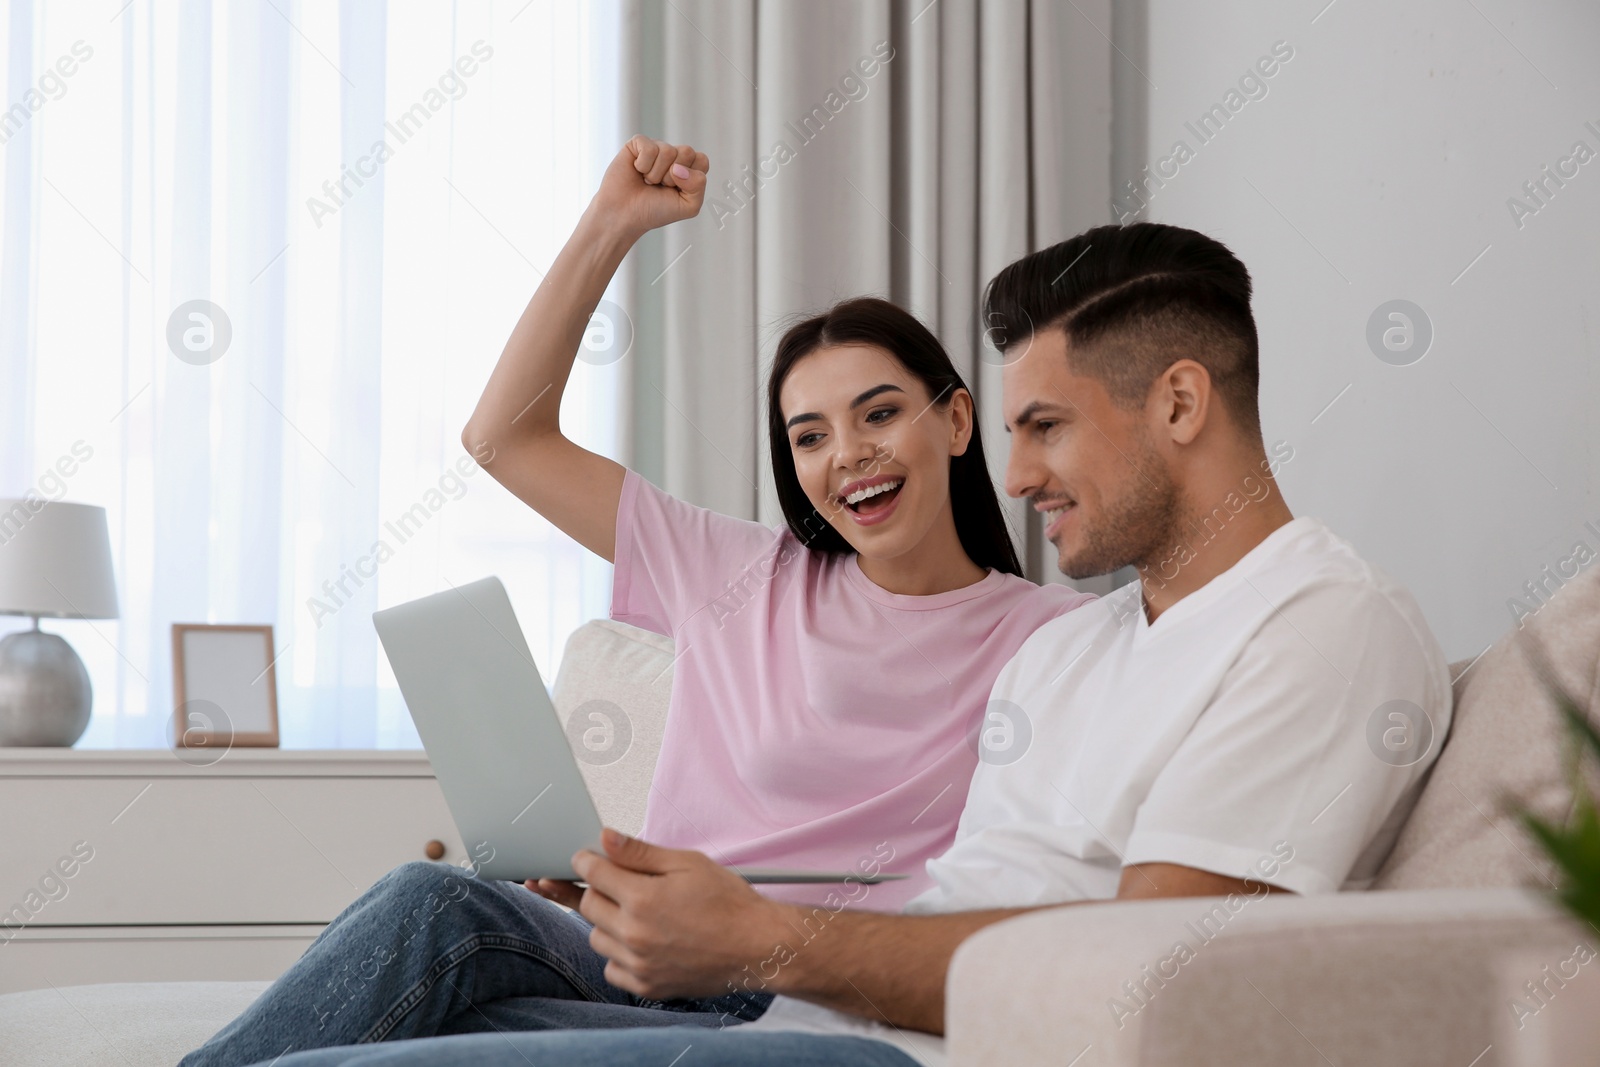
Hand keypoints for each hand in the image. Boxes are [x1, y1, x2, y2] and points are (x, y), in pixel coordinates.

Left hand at [529, 828, 792, 999]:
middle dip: (597, 889)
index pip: (591, 873)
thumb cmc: (729, 902)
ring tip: (637, 914)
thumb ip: (640, 852)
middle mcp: (635, 934)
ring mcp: (639, 964)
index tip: (587, 858)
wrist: (756, 946)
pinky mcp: (647, 986)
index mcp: (643, 898)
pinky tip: (640, 942)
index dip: (586, 860)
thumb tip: (606, 838)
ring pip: (596, 938)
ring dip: (607, 922)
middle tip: (617, 884)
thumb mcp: (687, 863)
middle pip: (588, 905)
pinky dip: (618, 955)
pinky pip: (611, 969)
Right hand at [588, 136, 709, 239]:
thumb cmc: (655, 210)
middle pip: (687, 152)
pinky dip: (643, 165)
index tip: (676, 190)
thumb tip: (679, 167)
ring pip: (667, 151)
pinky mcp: (638, 143)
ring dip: (656, 174)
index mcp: (688, 168)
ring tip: (647, 181)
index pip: (702, 160)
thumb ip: (698, 186)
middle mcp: (674, 155)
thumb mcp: (688, 206)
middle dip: (673, 176)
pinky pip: (649, 148)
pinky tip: (637, 171)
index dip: (691, 178)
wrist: (625, 215)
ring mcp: (656, 147)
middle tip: (660, 185)